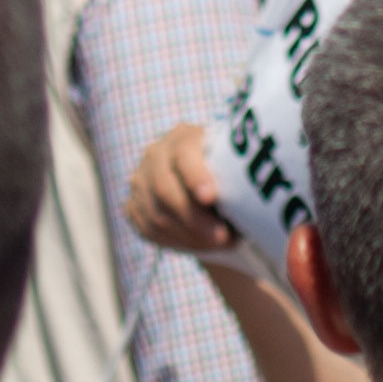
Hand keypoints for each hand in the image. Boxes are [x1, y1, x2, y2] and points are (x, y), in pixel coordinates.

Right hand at [125, 117, 244, 261]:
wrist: (208, 191)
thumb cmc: (229, 176)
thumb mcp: (233, 169)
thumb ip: (235, 176)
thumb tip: (249, 198)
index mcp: (183, 137)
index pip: (183, 154)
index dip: (195, 176)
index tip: (211, 198)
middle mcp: (156, 154)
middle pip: (164, 189)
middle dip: (195, 219)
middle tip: (223, 237)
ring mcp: (140, 180)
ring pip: (157, 215)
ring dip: (190, 236)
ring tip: (220, 243)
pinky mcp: (133, 205)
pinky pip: (149, 230)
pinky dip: (176, 242)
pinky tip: (199, 244)